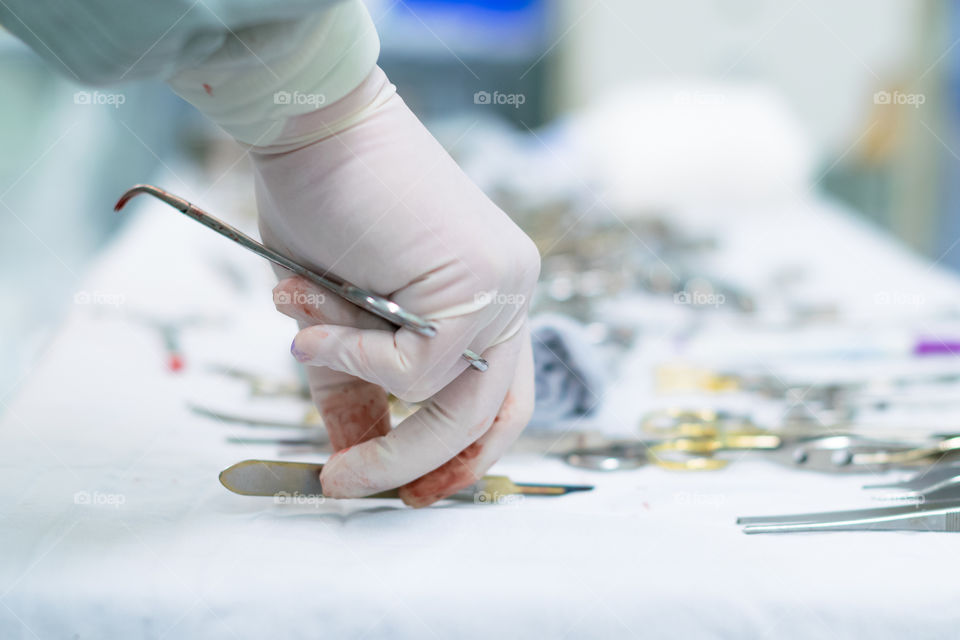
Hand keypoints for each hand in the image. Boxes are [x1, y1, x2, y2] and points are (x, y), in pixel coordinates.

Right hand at [255, 67, 539, 506]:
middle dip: (412, 463)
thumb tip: (353, 456)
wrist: (313, 126)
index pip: (500, 402)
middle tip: (344, 485)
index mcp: (491, 301)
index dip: (461, 457)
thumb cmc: (324, 210)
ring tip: (302, 350)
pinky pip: (418, 366)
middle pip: (484, 416)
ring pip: (455, 403)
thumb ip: (359, 388)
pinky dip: (355, 354)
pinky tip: (312, 315)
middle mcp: (512, 293)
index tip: (414, 496)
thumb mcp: (341, 321)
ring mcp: (505, 286)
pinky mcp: (480, 280)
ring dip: (368, 398)